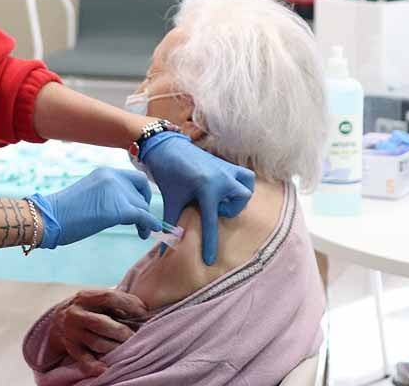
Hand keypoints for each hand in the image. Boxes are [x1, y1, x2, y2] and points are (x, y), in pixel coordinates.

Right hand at [30, 168, 161, 248]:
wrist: (49, 218)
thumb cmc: (63, 212)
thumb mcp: (90, 194)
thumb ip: (108, 195)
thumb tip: (127, 209)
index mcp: (105, 172)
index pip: (135, 178)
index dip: (142, 192)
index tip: (141, 205)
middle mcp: (113, 177)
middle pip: (141, 191)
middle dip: (144, 206)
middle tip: (141, 222)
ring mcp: (116, 191)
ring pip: (143, 205)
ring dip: (145, 219)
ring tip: (141, 232)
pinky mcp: (118, 210)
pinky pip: (143, 216)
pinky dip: (150, 225)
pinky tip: (148, 232)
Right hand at [48, 289, 147, 376]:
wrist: (56, 321)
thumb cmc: (86, 309)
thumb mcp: (95, 299)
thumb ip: (114, 302)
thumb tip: (141, 310)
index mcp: (84, 297)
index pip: (108, 297)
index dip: (128, 304)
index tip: (143, 312)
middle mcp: (75, 314)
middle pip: (101, 323)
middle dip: (122, 331)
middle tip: (136, 336)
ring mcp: (72, 333)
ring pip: (96, 343)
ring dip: (114, 347)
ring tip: (128, 350)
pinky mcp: (71, 348)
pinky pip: (83, 359)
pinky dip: (94, 366)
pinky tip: (106, 369)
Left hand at [139, 132, 255, 265]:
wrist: (167, 147)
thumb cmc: (168, 175)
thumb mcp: (171, 200)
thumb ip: (171, 224)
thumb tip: (162, 251)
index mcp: (206, 189)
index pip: (211, 222)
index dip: (210, 244)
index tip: (210, 261)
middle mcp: (222, 178)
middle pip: (240, 201)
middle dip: (228, 210)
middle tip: (212, 208)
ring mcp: (227, 169)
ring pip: (246, 187)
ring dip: (237, 197)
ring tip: (221, 199)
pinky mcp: (227, 164)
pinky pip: (246, 175)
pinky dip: (241, 184)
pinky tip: (227, 189)